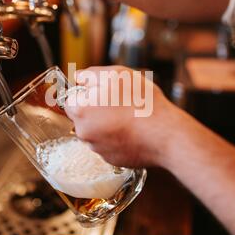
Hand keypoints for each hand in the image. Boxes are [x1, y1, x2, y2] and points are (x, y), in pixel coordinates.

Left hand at [64, 66, 180, 167]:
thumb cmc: (141, 102)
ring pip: (96, 132)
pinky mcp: (111, 160)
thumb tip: (78, 78)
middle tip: (119, 103)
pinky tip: (133, 131)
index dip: (86, 93)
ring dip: (107, 124)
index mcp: (80, 109)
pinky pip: (109, 145)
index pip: (70, 99)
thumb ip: (90, 74)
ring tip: (129, 117)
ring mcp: (97, 148)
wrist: (164, 134)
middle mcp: (83, 132)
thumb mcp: (116, 74)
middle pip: (82, 117)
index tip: (101, 92)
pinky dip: (117, 138)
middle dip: (96, 109)